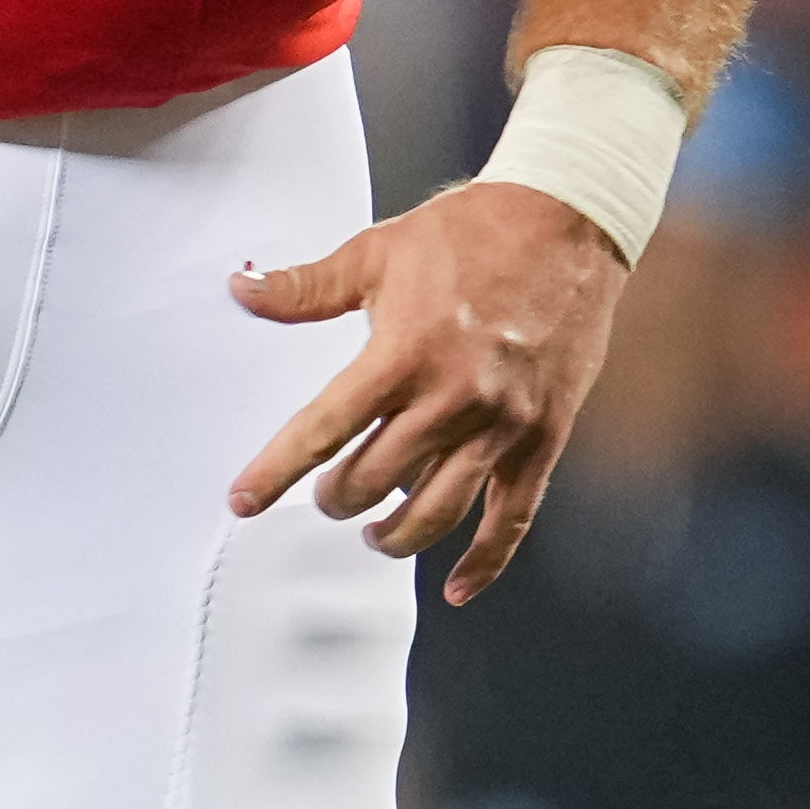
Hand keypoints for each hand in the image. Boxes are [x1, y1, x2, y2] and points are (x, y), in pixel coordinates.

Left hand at [228, 183, 625, 603]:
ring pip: (435, 512)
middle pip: (373, 481)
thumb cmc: (473, 233)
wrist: (568, 222)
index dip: (276, 471)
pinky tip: (456, 586)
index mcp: (403, 353)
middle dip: (337, 496)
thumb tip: (241, 289)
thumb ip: (307, 286)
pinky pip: (513, 517)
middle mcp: (451, 398)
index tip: (244, 500)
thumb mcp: (379, 251)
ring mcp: (501, 424)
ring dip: (393, 536)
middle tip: (328, 493)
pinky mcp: (542, 437)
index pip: (324, 429)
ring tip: (375, 533)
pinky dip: (485, 562)